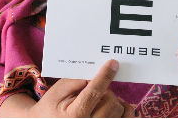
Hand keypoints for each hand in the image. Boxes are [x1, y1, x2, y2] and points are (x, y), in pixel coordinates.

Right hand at [0, 59, 133, 116]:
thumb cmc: (51, 109)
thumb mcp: (56, 93)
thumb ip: (73, 82)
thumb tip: (94, 74)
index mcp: (75, 115)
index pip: (94, 91)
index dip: (105, 76)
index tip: (113, 63)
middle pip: (110, 100)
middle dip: (105, 91)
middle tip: (94, 93)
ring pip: (118, 109)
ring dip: (112, 101)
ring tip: (99, 102)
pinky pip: (126, 118)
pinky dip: (124, 110)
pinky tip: (114, 107)